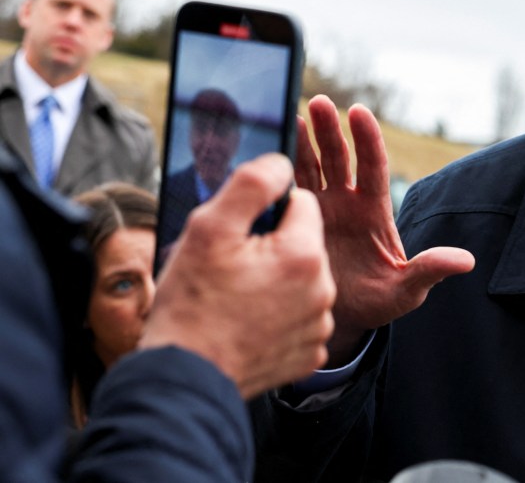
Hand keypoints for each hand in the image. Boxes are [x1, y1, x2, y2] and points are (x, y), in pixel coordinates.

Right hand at [139, 154, 335, 398]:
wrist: (185, 378)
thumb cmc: (191, 302)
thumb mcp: (210, 228)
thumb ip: (252, 184)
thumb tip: (282, 162)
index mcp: (305, 254)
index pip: (302, 203)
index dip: (267, 212)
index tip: (239, 233)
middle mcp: (323, 290)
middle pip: (304, 243)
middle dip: (273, 247)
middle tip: (232, 268)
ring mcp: (319, 326)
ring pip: (303, 280)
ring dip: (277, 281)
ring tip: (237, 298)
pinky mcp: (311, 353)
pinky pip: (300, 317)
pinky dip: (279, 316)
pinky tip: (248, 323)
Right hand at [296, 96, 473, 363]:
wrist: (341, 319)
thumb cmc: (379, 302)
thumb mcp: (405, 290)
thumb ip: (429, 271)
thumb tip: (466, 261)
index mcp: (374, 210)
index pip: (372, 167)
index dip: (367, 140)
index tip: (359, 112)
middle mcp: (346, 202)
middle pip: (339, 157)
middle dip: (329, 130)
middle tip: (320, 103)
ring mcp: (320, 209)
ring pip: (311, 166)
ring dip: (301, 141)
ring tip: (291, 115)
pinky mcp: (295, 220)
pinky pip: (287, 188)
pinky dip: (278, 170)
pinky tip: (267, 151)